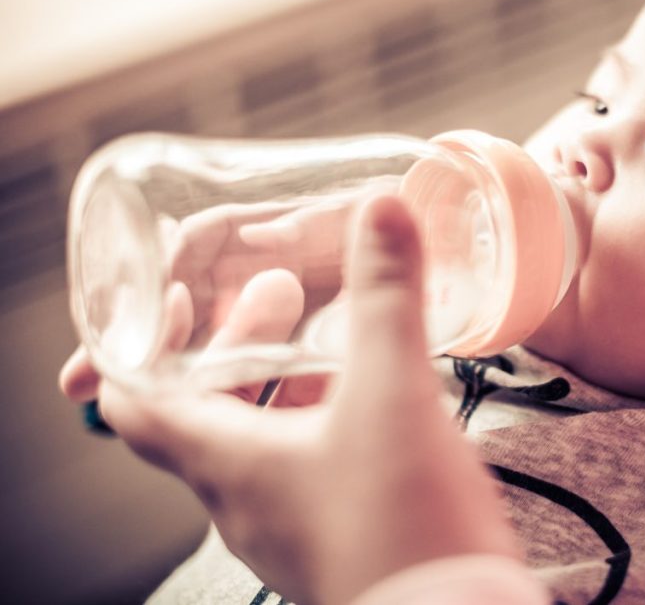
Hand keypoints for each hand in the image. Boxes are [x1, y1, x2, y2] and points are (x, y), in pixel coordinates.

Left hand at [83, 195, 522, 603]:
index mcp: (226, 462)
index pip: (133, 402)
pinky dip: (323, 422)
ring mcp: (287, 526)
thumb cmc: (404, 522)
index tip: (176, 299)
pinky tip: (374, 399)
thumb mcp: (394, 392)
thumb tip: (381, 211)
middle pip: (205, 411)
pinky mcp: (333, 539)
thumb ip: (386, 297)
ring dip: (283, 384)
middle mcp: (242, 500)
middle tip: (281, 297)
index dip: (137, 344)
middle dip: (238, 345)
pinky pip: (306, 470)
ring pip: (260, 441)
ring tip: (331, 341)